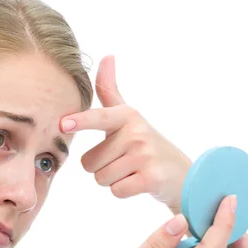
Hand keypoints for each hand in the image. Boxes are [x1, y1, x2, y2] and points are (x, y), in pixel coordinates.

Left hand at [60, 55, 191, 213]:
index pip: (98, 118)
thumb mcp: (130, 116)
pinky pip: (116, 191)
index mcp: (127, 116)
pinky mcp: (151, 178)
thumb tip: (107, 56)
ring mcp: (145, 155)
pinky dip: (124, 191)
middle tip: (125, 162)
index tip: (63, 124)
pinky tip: (139, 183)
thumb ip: (111, 90)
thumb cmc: (146, 144)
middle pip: (89, 162)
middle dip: (102, 167)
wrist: (185, 174)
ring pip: (101, 178)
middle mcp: (136, 132)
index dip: (80, 121)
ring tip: (132, 171)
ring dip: (113, 180)